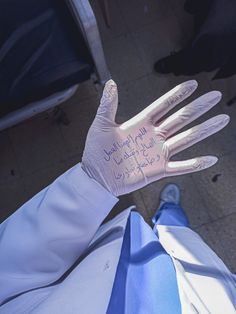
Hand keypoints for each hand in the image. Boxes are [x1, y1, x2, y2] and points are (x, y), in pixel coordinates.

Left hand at [82, 80, 228, 195]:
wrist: (96, 176)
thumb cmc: (97, 151)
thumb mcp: (102, 124)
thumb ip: (108, 104)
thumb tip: (111, 82)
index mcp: (141, 123)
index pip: (163, 105)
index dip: (177, 95)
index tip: (192, 84)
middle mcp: (153, 136)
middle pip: (181, 119)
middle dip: (198, 107)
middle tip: (215, 96)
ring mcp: (158, 153)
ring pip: (186, 139)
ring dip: (204, 130)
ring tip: (221, 120)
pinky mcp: (158, 170)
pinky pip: (181, 167)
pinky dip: (195, 164)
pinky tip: (210, 159)